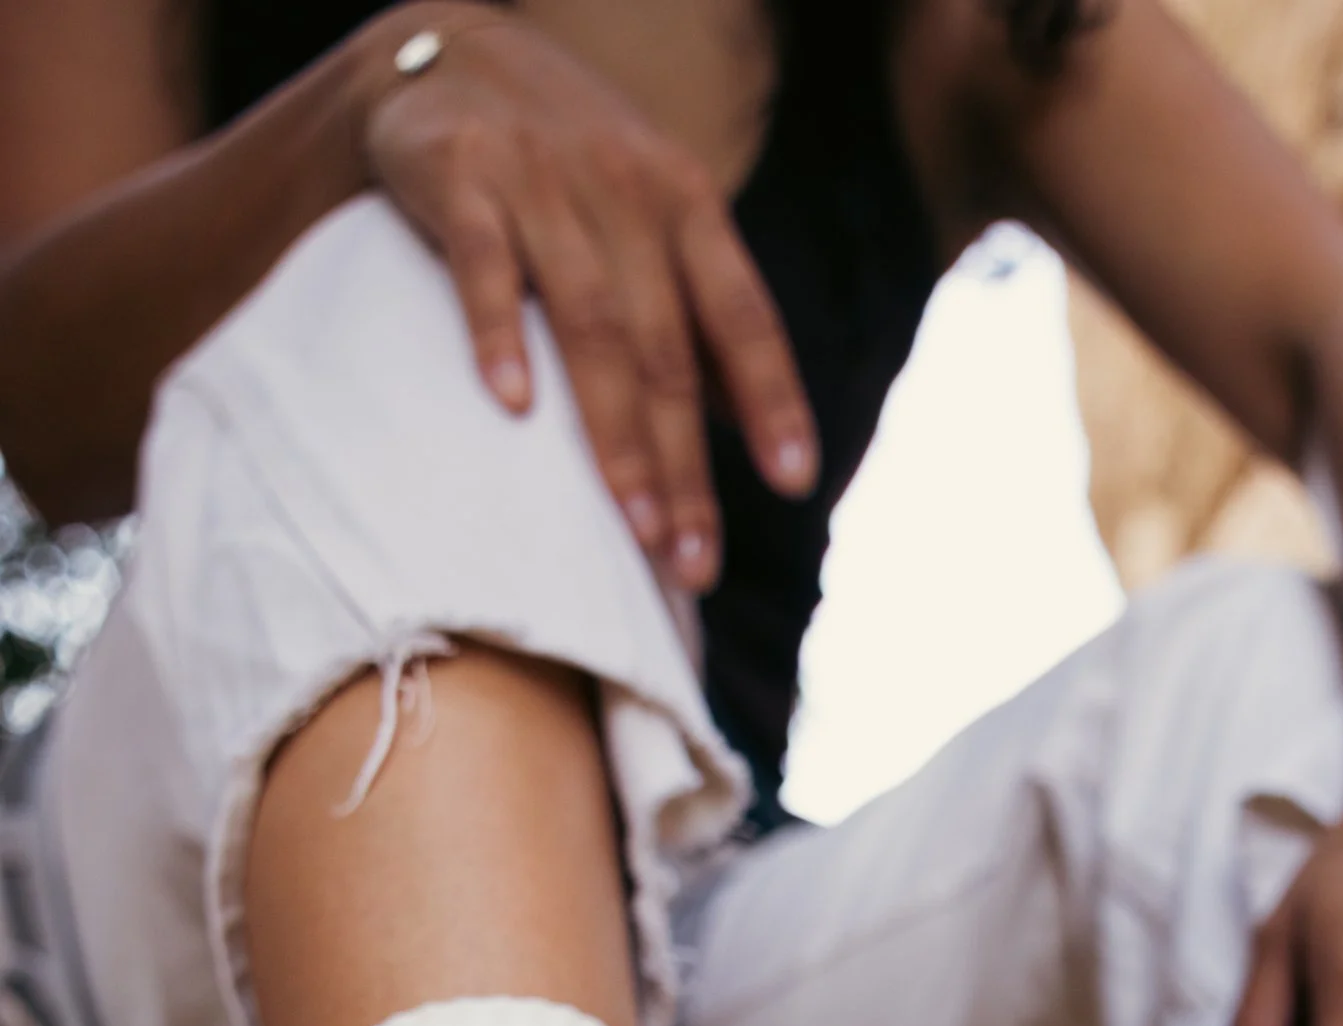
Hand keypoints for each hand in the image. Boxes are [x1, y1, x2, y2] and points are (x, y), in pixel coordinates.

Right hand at [359, 6, 817, 585]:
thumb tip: (751, 426)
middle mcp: (626, 192)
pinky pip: (484, 264)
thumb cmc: (570, 163)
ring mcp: (543, 184)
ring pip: (591, 323)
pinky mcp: (462, 178)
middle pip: (666, 350)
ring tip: (636, 525)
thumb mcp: (652, 214)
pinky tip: (513, 407)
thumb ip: (697, 310)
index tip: (795, 483)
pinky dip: (498, 332)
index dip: (772, 398)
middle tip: (696, 563)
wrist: (454, 47)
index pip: (743, 314)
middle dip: (686, 464)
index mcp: (687, 205)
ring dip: (615, 434)